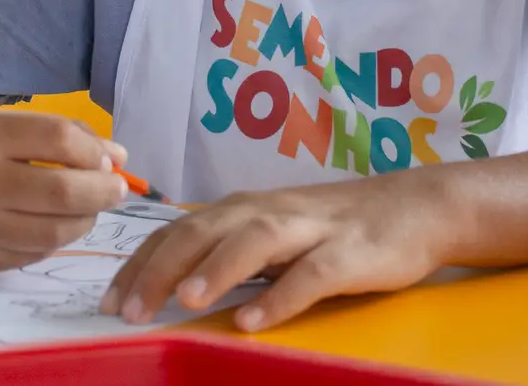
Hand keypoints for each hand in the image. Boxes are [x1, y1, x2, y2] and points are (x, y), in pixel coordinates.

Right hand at [0, 110, 128, 273]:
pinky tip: (51, 224)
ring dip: (85, 219)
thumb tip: (118, 158)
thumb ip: (50, 136)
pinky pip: (29, 254)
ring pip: (54, 231)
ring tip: (88, 207)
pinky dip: (52, 239)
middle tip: (116, 188)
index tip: (108, 158)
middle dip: (104, 191)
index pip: (59, 139)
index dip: (95, 150)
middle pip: (63, 191)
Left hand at [100, 173, 453, 331]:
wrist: (418, 206)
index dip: (142, 262)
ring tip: (184, 301)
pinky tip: (254, 320)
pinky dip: (281, 297)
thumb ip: (230, 250)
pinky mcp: (352, 253)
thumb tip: (170, 280)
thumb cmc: (338, 227)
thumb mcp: (276, 233)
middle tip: (127, 308)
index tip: (108, 298)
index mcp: (248, 208)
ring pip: (257, 240)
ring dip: (217, 268)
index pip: (181, 230)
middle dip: (163, 267)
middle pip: (208, 230)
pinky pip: (312, 275)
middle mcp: (273, 211)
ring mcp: (314, 230)